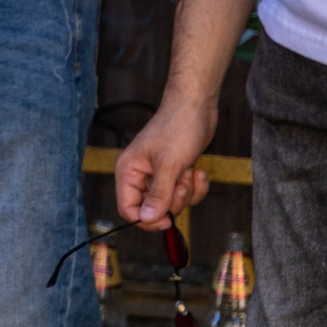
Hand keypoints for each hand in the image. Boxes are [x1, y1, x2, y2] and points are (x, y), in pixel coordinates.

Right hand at [115, 97, 216, 226]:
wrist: (196, 107)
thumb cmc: (177, 128)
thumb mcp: (169, 165)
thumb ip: (158, 195)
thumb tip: (147, 220)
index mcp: (128, 171)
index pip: (128, 209)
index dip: (147, 219)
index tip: (168, 219)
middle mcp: (140, 175)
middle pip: (153, 209)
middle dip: (173, 201)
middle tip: (182, 183)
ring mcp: (159, 175)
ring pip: (172, 203)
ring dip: (187, 192)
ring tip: (189, 172)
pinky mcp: (176, 173)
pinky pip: (185, 194)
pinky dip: (196, 186)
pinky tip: (198, 170)